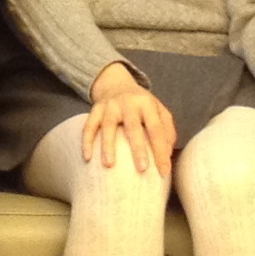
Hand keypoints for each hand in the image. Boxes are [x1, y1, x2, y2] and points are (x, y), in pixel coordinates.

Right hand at [79, 60, 175, 174]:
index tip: (164, 172)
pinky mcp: (95, 110)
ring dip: (108, 145)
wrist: (117, 83)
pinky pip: (89, 126)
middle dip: (138, 148)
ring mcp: (110, 106)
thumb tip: (168, 154)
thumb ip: (167, 130)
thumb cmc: (141, 105)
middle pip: (133, 126)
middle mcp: (128, 103)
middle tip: (142, 169)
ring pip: (108, 126)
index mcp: (147, 104)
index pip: (156, 129)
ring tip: (109, 165)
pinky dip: (87, 141)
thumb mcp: (158, 111)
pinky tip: (87, 158)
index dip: (161, 151)